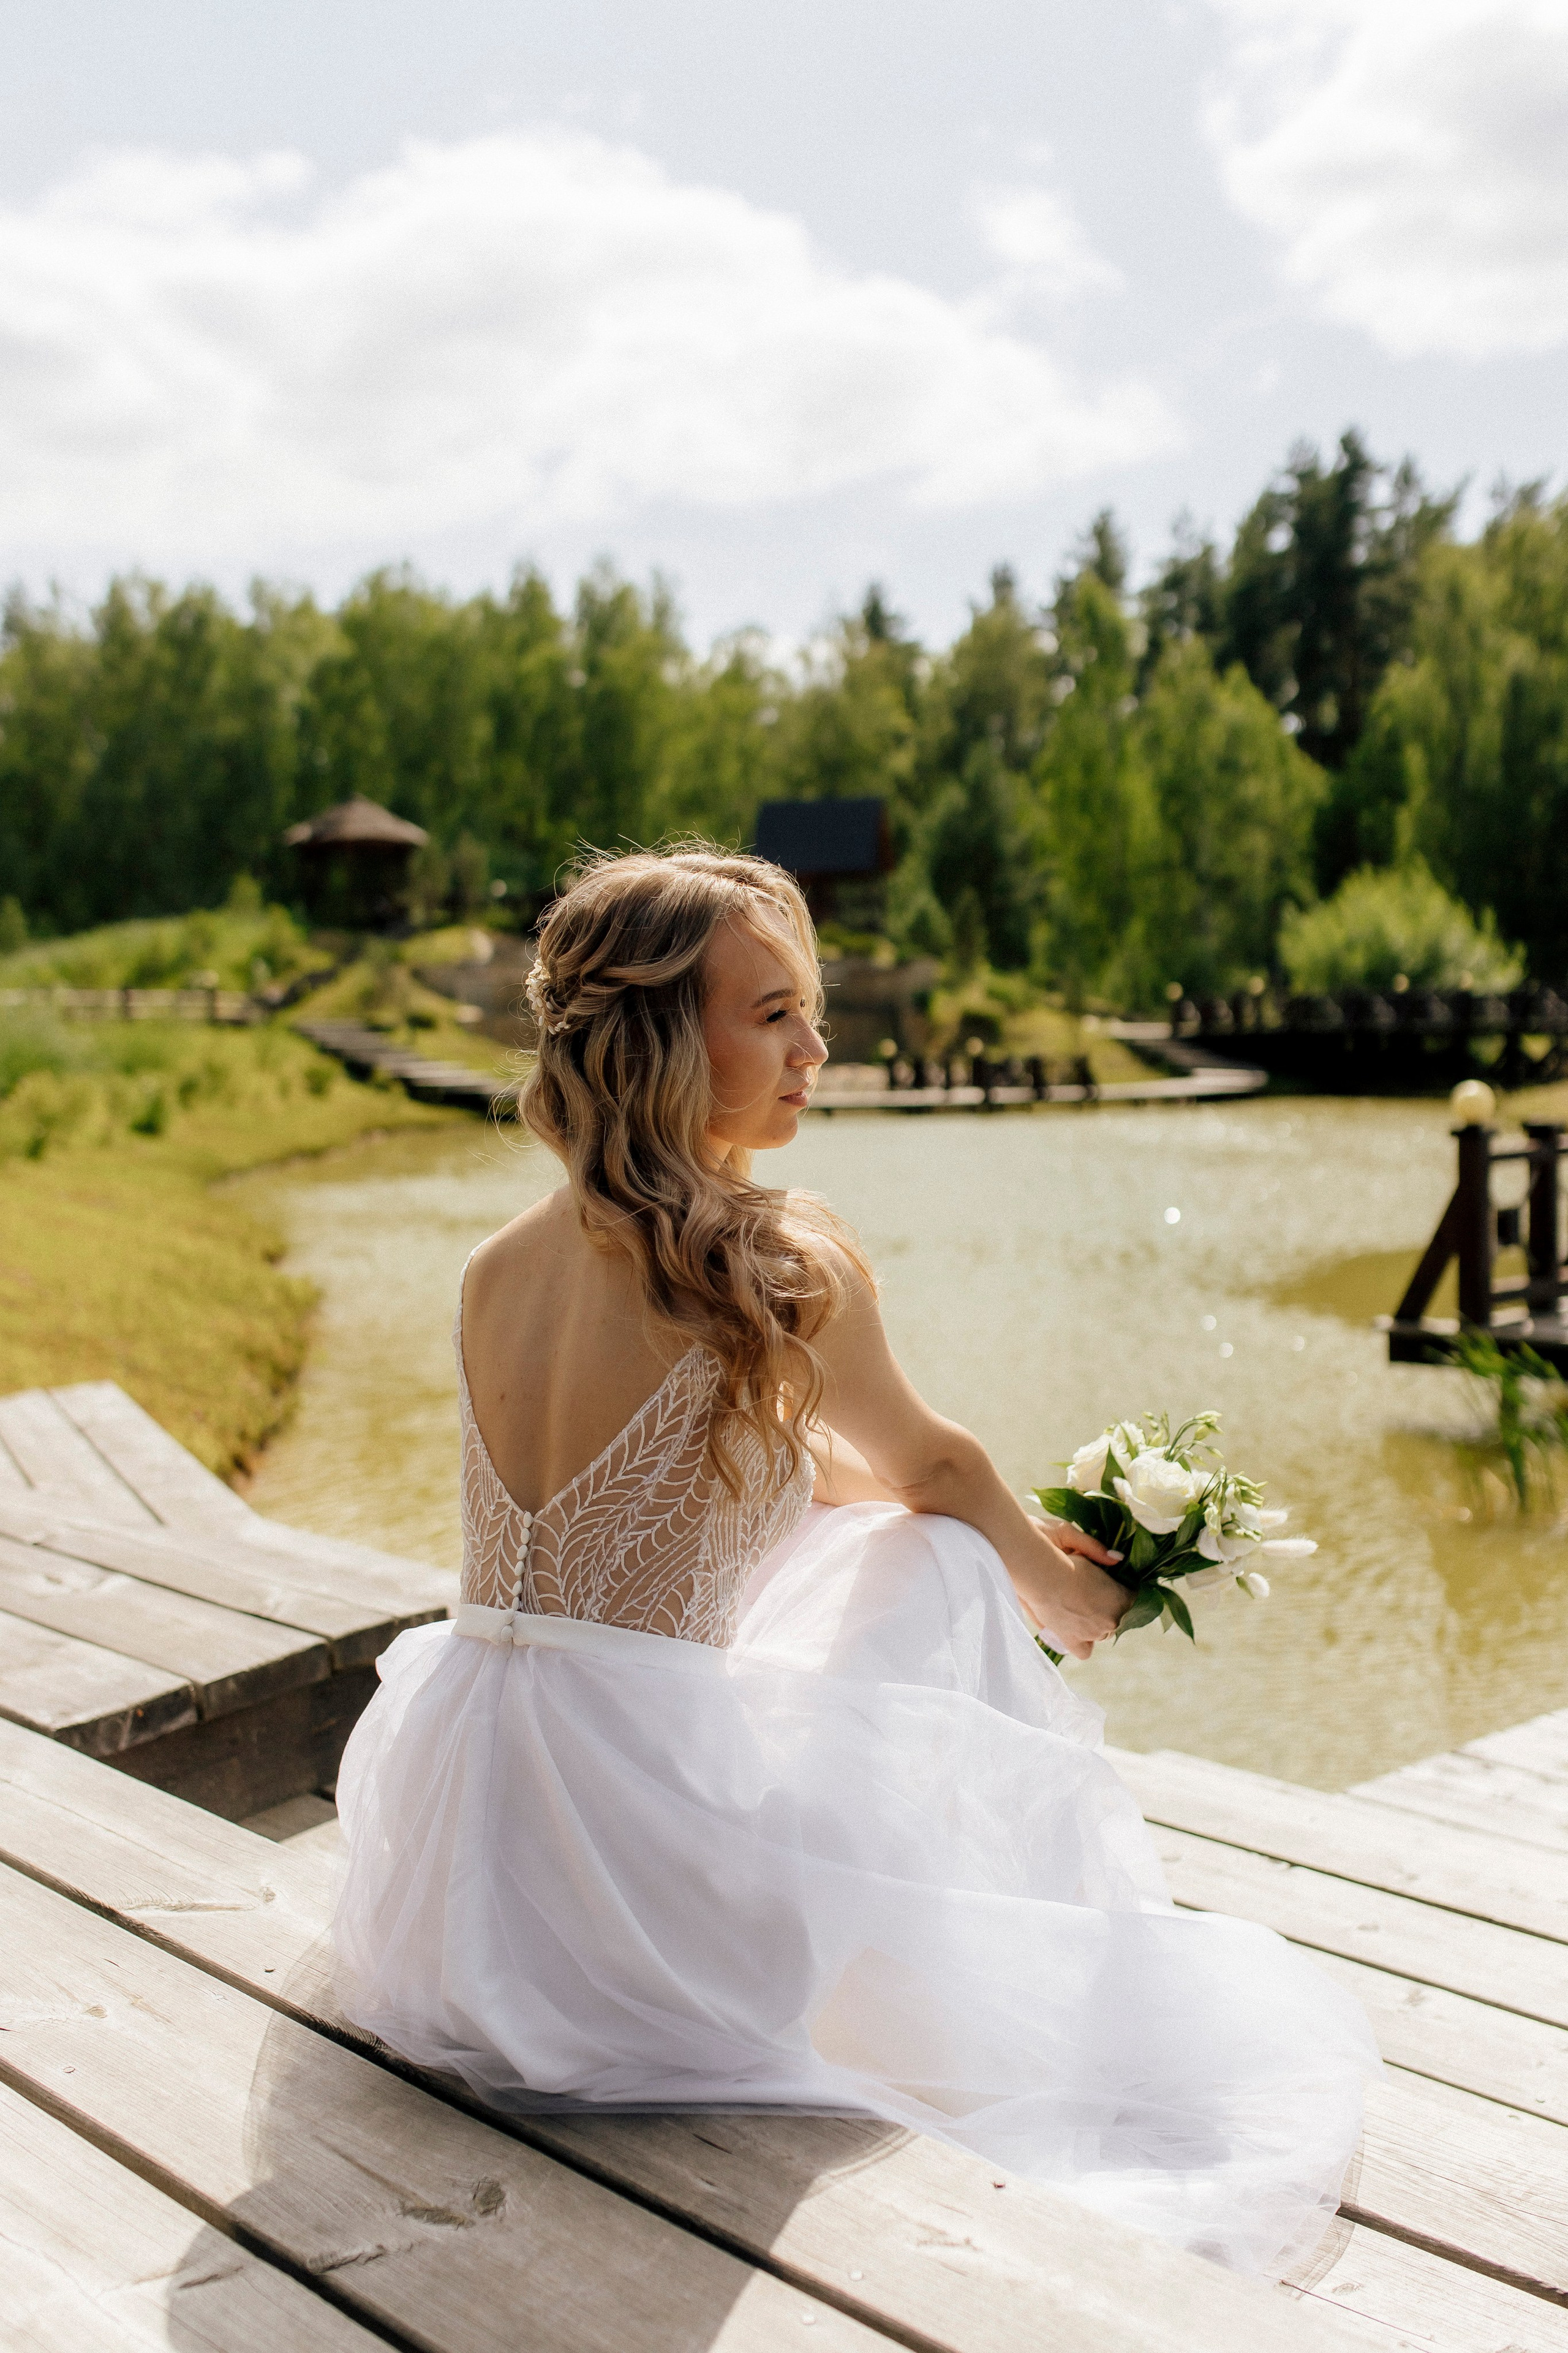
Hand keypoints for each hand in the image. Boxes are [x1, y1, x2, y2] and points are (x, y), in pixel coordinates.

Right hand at [1015, 1521, 1130, 1659]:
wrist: (1039, 1575)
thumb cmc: (1063, 1558)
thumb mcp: (1087, 1549)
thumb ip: (1104, 1554)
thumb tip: (1119, 1558)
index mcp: (1122, 1598)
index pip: (1131, 1596)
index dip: (1120, 1586)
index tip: (1109, 1579)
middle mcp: (1111, 1620)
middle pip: (1116, 1615)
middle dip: (1108, 1604)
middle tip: (1092, 1590)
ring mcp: (1092, 1633)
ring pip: (1102, 1632)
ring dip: (1096, 1621)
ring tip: (1081, 1605)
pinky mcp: (1072, 1641)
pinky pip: (1084, 1651)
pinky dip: (1083, 1643)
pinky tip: (1077, 1631)